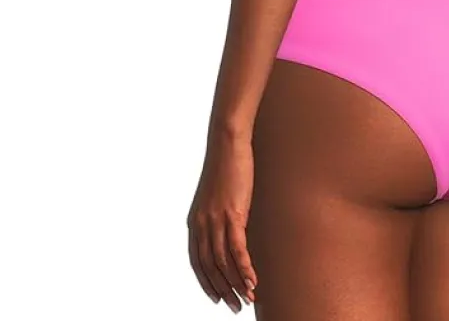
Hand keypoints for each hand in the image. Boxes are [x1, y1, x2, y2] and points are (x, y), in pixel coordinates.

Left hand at [187, 132, 257, 311]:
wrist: (227, 143)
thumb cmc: (225, 165)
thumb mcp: (216, 196)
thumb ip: (216, 215)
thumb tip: (226, 229)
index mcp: (195, 221)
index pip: (197, 261)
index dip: (206, 282)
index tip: (217, 296)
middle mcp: (202, 224)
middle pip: (210, 266)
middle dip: (223, 289)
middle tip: (235, 306)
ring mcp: (216, 219)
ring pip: (224, 262)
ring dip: (236, 283)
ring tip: (247, 298)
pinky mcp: (232, 213)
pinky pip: (237, 248)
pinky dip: (244, 267)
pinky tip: (253, 279)